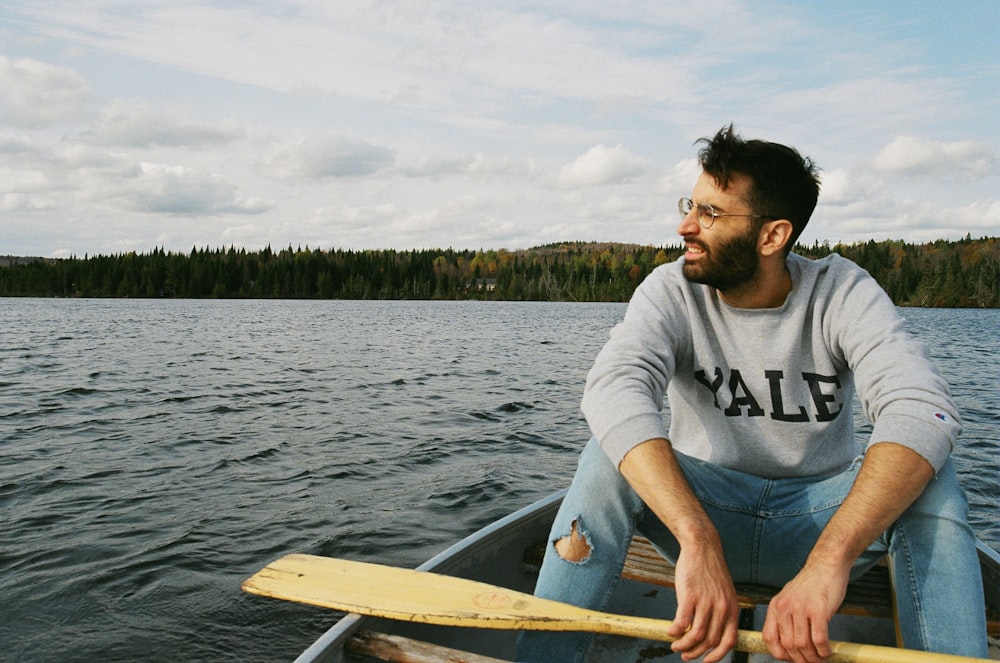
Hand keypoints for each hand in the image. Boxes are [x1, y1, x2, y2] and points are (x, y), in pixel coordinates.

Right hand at [666, 546, 739, 662]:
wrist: (702, 547)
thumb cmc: (710, 570)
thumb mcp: (724, 592)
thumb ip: (721, 611)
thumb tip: (710, 631)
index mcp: (732, 609)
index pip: (728, 642)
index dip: (717, 656)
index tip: (706, 661)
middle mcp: (722, 609)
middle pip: (709, 641)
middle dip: (696, 653)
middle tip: (685, 655)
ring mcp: (706, 603)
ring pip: (695, 636)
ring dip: (683, 646)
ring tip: (675, 646)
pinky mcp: (690, 596)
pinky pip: (681, 622)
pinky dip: (674, 631)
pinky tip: (669, 632)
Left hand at [762, 562, 849, 661]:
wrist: (826, 566)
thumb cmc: (811, 585)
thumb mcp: (789, 599)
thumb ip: (786, 618)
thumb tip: (789, 645)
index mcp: (775, 606)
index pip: (769, 638)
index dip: (780, 654)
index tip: (791, 658)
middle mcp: (784, 608)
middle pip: (788, 645)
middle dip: (800, 660)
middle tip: (810, 662)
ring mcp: (801, 608)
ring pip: (803, 645)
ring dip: (813, 658)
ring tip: (820, 658)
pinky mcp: (818, 610)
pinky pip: (819, 639)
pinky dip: (823, 651)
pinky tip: (827, 651)